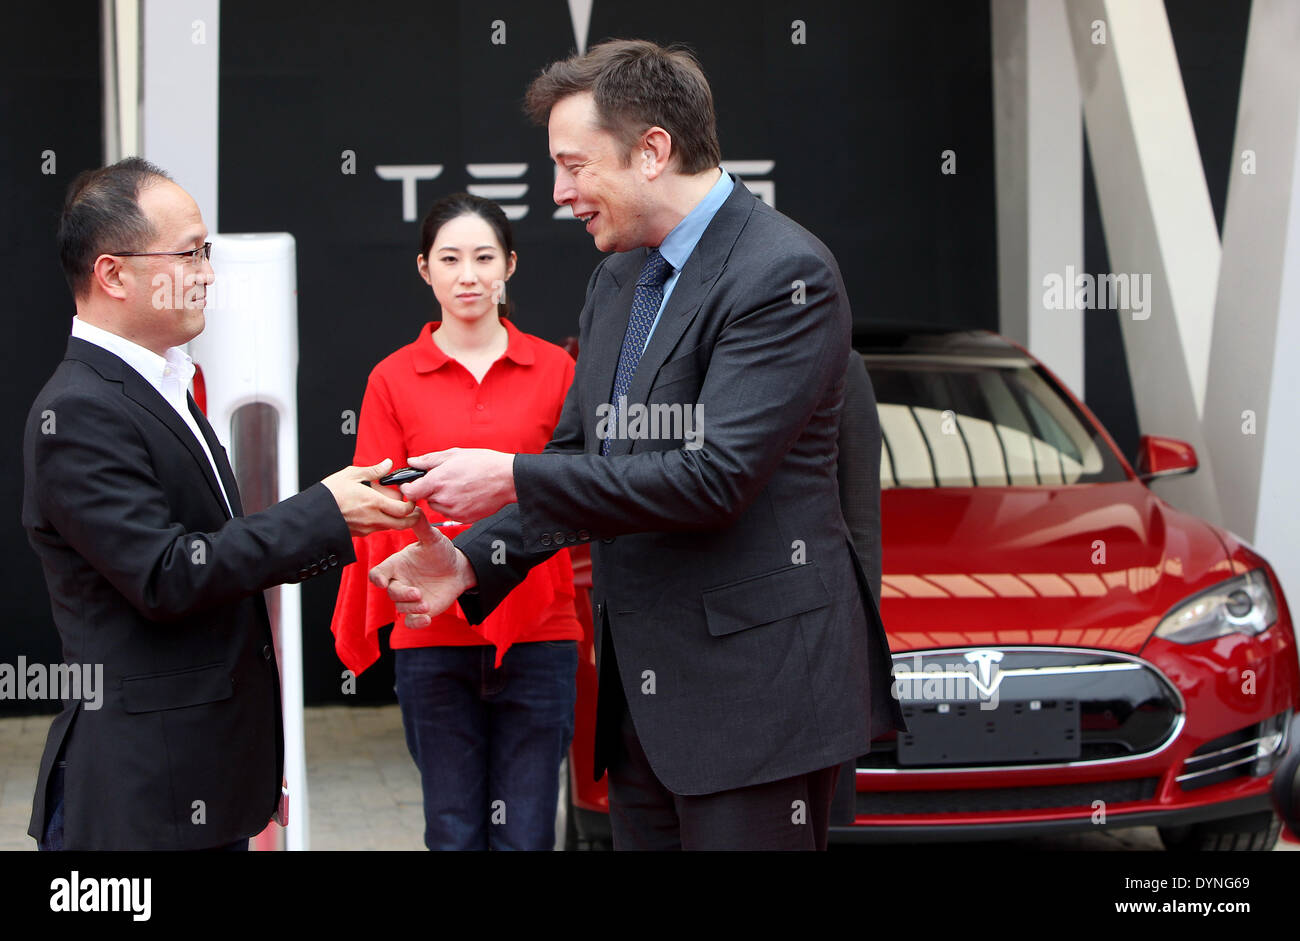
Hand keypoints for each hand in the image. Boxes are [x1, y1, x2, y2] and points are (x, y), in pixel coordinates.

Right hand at [321, 458, 421, 536]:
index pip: (405, 509)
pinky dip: (382, 521)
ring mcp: (367, 528)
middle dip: (412, 517)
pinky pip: (378, 528)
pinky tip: (374, 510)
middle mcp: (373, 519)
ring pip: (391, 527)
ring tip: (389, 505)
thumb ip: (374, 470)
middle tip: (412, 508)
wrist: (312, 514)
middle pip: (403, 524)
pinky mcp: (360, 534)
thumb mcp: (351, 475)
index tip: (410, 497)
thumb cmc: (329, 494)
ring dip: (396, 518)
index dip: (413, 504)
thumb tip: (387, 464)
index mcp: (374, 503)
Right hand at [368, 513, 477, 627]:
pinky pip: (410, 622)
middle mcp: (399, 582)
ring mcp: (408, 597)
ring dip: (412, 608)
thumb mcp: (433, 538)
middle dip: (403, 594)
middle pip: (390, 592)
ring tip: (427, 603)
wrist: (457, 570)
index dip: (378, 579)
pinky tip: (427, 619)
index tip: (384, 582)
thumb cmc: (441, 552)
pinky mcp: (419, 610)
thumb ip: (421, 526)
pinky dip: (416, 623)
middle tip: (419, 593)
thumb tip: (414, 505)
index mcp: (396, 565)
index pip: (378, 574)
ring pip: (401, 607)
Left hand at [400, 448, 516, 521]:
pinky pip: (450, 513)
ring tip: (460, 486)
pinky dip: (454, 506)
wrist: (507, 480)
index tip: (413, 483)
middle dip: (430, 490)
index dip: (409, 487)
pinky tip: (467, 495)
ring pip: (438, 506)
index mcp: (437, 481)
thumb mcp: (455, 455)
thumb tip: (412, 461)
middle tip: (447, 480)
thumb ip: (429, 460)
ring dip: (442, 499)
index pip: (409, 492)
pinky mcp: (463, 519)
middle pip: (425, 499)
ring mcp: (453, 511)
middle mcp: (443, 498)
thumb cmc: (483, 463)